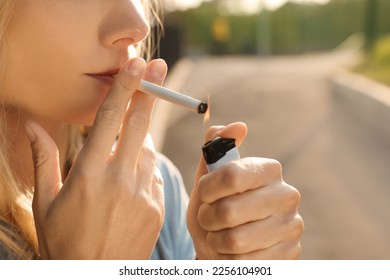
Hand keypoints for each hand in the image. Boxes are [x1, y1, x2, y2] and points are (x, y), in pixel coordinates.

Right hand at [25, 58, 167, 258]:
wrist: (95, 278)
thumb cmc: (64, 241)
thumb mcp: (45, 202)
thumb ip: (43, 159)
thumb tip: (31, 126)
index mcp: (89, 174)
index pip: (110, 119)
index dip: (124, 87)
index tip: (136, 64)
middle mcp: (120, 179)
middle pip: (139, 125)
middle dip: (150, 92)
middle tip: (158, 69)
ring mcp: (143, 194)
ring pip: (149, 151)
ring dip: (142, 138)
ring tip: (130, 140)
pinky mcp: (158, 207)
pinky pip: (155, 177)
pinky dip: (146, 169)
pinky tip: (132, 179)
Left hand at [187, 122, 303, 258]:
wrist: (224, 247)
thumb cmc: (215, 209)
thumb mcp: (208, 181)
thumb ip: (215, 151)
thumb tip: (237, 125)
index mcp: (269, 170)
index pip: (232, 174)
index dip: (208, 189)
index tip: (204, 195)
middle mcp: (287, 195)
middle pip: (230, 210)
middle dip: (208, 218)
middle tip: (209, 218)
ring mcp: (291, 226)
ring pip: (235, 239)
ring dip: (216, 240)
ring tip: (220, 234)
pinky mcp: (291, 254)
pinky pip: (246, 262)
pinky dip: (229, 259)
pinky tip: (234, 251)